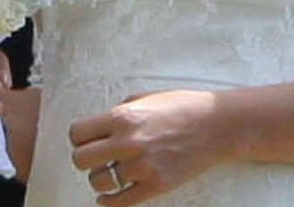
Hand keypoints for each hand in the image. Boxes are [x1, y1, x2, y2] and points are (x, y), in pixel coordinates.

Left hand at [69, 90, 219, 204]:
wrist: (215, 126)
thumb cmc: (181, 106)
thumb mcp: (145, 97)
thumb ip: (119, 111)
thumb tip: (100, 127)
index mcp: (123, 116)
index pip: (78, 133)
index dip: (80, 137)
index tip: (86, 138)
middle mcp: (129, 141)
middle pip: (81, 159)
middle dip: (85, 158)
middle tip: (95, 156)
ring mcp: (142, 166)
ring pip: (99, 181)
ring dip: (101, 177)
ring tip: (110, 170)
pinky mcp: (155, 186)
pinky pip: (120, 202)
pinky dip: (108, 201)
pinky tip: (107, 196)